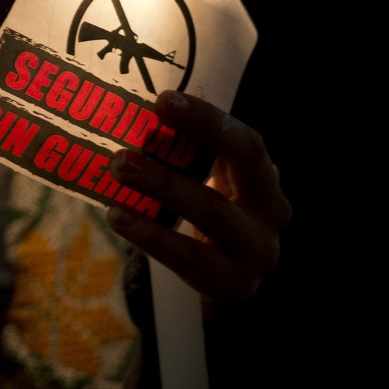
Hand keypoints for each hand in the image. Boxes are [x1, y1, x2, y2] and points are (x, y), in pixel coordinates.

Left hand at [105, 91, 289, 311]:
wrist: (222, 285)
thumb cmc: (208, 219)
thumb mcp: (210, 184)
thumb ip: (187, 155)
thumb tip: (130, 110)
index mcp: (265, 181)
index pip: (246, 143)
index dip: (207, 120)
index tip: (163, 101)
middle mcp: (271, 215)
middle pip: (230, 180)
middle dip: (181, 155)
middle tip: (123, 152)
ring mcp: (257, 254)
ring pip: (209, 214)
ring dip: (159, 190)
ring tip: (117, 173)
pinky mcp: (236, 286)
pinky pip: (190, 259)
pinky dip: (151, 237)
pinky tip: (118, 216)